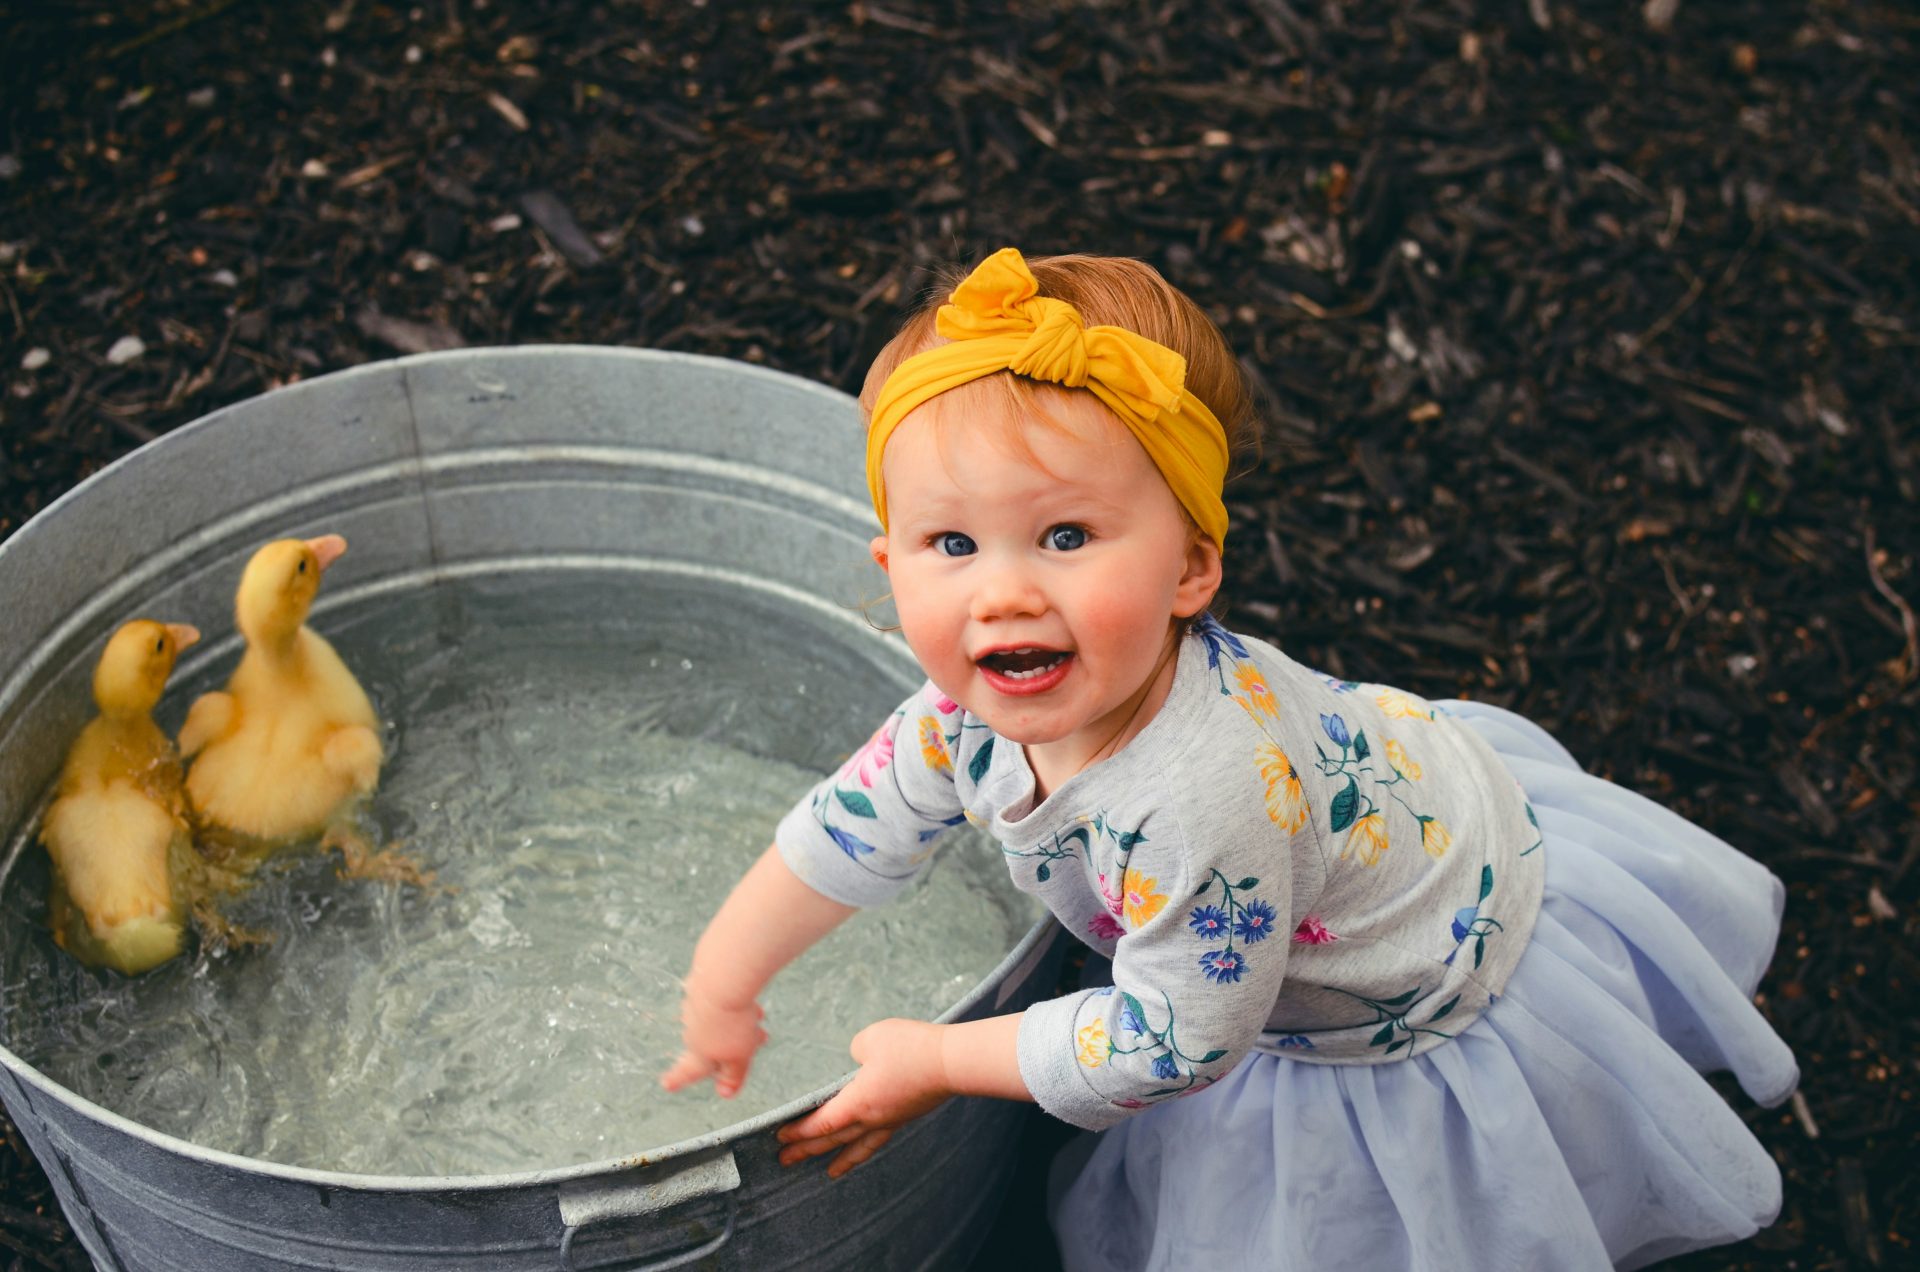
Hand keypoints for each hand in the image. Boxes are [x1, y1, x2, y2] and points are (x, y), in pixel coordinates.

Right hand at [659, 985, 768, 1098]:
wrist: (722, 980)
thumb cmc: (730, 1025)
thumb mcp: (738, 1057)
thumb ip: (733, 1076)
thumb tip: (725, 1094)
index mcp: (698, 1053)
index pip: (688, 1072)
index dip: (678, 1079)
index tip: (666, 1084)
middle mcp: (692, 1031)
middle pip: (712, 1044)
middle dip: (735, 1044)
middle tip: (761, 1038)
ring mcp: (695, 1007)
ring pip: (719, 1021)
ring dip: (739, 1022)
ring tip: (758, 1017)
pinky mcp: (702, 986)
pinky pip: (720, 1001)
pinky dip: (735, 1005)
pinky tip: (749, 999)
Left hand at [776, 1018, 949, 1177]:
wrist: (952, 1062)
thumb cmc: (911, 1048)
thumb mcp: (872, 1038)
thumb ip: (854, 1050)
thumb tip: (855, 1060)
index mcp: (859, 1101)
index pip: (822, 1123)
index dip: (799, 1131)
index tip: (779, 1136)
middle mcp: (873, 1117)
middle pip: (834, 1139)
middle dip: (808, 1150)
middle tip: (786, 1161)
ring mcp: (892, 1119)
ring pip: (860, 1146)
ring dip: (841, 1160)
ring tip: (830, 1173)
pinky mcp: (907, 1113)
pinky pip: (880, 1137)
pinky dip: (866, 1147)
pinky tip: (867, 1144)